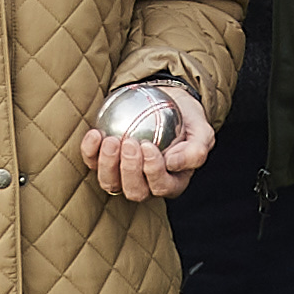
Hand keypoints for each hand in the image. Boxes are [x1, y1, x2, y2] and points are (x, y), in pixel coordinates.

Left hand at [78, 82, 215, 204]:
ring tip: (112, 140)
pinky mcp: (105, 161)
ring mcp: (123, 176)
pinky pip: (92, 163)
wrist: (167, 102)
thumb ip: (196, 151)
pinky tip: (95, 133)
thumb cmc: (187, 120)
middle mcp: (146, 185)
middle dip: (130, 170)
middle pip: (135, 191)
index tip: (148, 146)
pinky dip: (90, 151)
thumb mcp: (202, 132)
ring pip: (111, 183)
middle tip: (130, 142)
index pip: (161, 186)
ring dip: (108, 164)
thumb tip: (171, 163)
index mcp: (171, 183)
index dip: (153, 171)